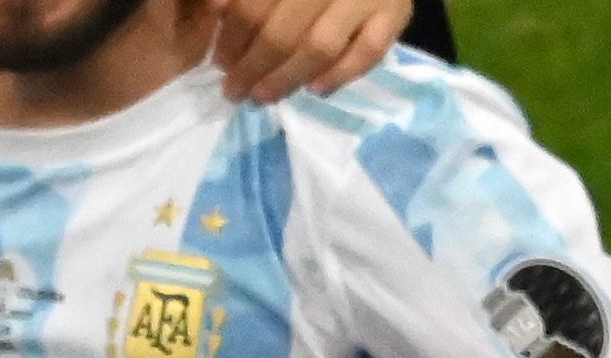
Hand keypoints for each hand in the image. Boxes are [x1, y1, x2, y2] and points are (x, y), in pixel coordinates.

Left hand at [210, 0, 405, 97]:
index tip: (219, 61)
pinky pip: (369, 51)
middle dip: (253, 67)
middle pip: (283, 32)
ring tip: (264, 95)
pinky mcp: (397, 11)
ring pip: (320, 46)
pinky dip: (341, 74)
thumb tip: (213, 8)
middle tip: (235, 90)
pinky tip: (316, 89)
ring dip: (286, 78)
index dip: (232, 37)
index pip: (254, 5)